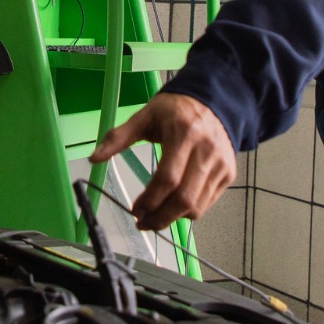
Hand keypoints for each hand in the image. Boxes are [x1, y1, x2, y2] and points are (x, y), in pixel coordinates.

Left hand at [90, 92, 235, 229]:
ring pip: (197, 206)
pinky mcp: (228, 173)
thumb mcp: (145, 116)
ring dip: (173, 218)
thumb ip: (118, 137)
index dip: (150, 200)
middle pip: (184, 199)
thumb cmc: (176, 110)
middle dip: (160, 218)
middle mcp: (206, 150)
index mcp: (184, 133)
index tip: (135, 210)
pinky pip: (207, 203)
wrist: (214, 101)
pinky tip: (173, 205)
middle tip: (143, 222)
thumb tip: (94, 158)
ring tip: (155, 216)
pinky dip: (188, 211)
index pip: (168, 178)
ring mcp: (220, 164)